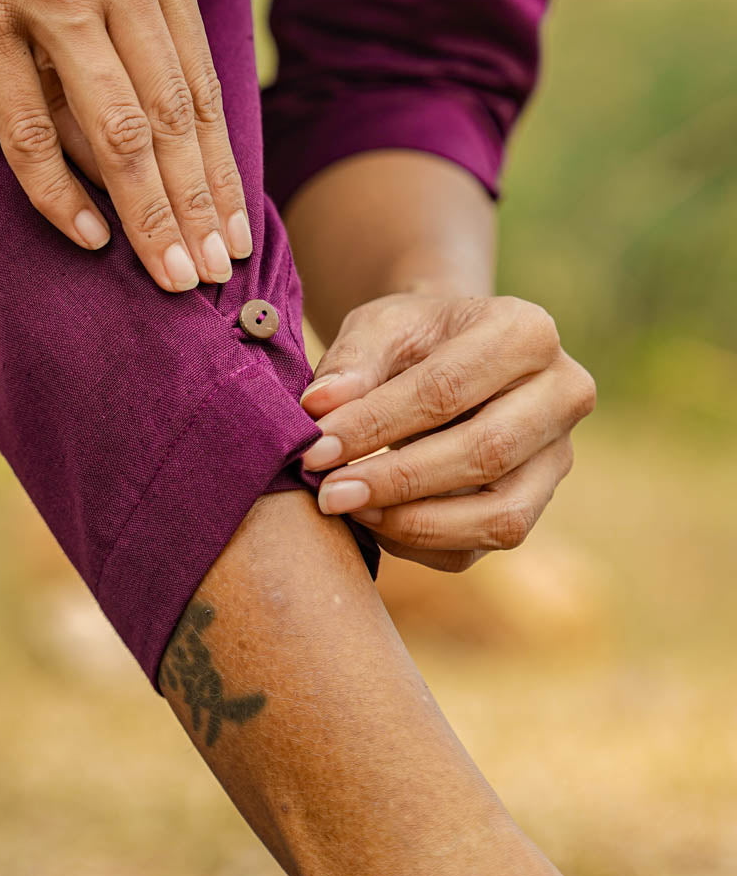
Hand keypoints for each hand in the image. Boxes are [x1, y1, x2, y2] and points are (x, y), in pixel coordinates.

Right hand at [0, 0, 250, 290]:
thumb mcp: (83, 0)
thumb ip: (114, 71)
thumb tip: (136, 180)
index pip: (199, 94)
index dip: (220, 173)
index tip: (236, 237)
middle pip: (170, 119)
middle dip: (196, 207)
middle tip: (213, 274)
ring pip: (117, 131)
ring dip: (150, 214)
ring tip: (172, 274)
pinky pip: (28, 129)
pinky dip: (59, 191)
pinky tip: (91, 238)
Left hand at [298, 294, 595, 571]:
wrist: (446, 357)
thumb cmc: (410, 339)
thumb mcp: (378, 327)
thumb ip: (351, 362)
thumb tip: (317, 407)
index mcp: (527, 333)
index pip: (446, 389)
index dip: (375, 425)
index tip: (314, 449)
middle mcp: (562, 396)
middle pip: (485, 454)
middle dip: (396, 481)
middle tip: (328, 493)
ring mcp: (554, 458)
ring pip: (498, 517)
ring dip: (414, 524)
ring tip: (350, 510)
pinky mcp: (530, 506)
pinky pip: (476, 548)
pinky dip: (418, 545)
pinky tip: (371, 521)